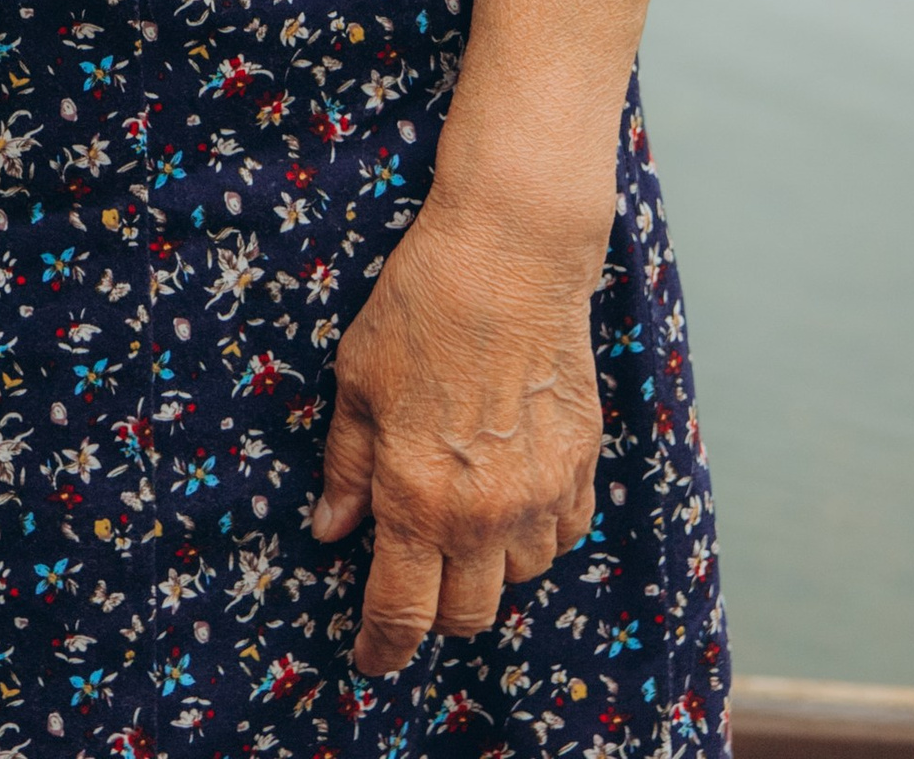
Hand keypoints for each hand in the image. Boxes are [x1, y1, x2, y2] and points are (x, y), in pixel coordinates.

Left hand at [312, 189, 604, 675]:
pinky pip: (563, 535)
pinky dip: (536, 532)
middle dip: (435, 610)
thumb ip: (348, 468)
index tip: (369, 658)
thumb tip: (331, 530)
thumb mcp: (358, 382)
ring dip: (488, 566)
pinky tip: (512, 493)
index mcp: (418, 498)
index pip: (401, 612)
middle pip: (467, 615)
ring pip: (519, 577)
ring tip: (462, 517)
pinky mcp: (582, 466)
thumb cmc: (419, 309)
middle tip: (414, 578)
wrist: (510, 256)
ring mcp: (541, 494)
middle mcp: (485, 513)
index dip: (381, 647)